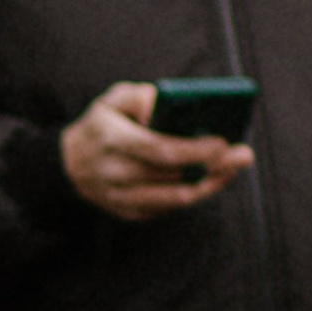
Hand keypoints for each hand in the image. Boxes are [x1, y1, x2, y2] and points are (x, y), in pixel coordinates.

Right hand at [60, 81, 253, 220]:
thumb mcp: (114, 99)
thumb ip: (144, 97)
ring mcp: (119, 198)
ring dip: (210, 183)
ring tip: (233, 166)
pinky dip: (194, 193)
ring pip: (175, 198)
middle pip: (172, 176)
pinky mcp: (128, 213)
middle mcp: (112, 172)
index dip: (192, 149)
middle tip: (242, 155)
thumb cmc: (102, 125)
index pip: (157, 149)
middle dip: (212, 166)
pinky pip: (169, 208)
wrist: (69, 164)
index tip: (221, 142)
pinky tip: (213, 178)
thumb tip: (178, 105)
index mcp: (110, 138)